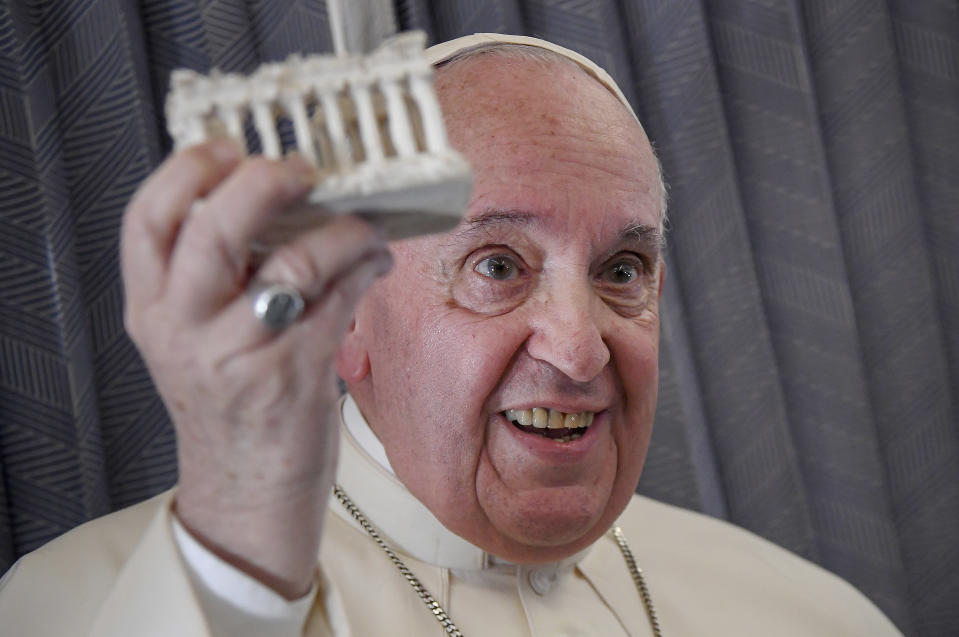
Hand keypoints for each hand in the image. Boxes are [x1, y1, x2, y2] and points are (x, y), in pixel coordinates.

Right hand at [121, 140, 390, 596]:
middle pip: (213, 230)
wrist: (246, 491)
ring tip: (366, 226)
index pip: (147, 221)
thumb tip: (286, 202)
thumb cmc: (231, 402)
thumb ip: (216, 278)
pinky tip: (376, 261)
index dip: (188, 171)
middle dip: (265, 183)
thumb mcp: (195, 339)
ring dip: (344, 230)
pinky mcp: (294, 376)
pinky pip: (338, 299)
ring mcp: (239, 356)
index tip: (230, 146)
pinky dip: (366, 266)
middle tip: (303, 172)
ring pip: (294, 262)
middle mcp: (184, 330)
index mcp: (151, 310)